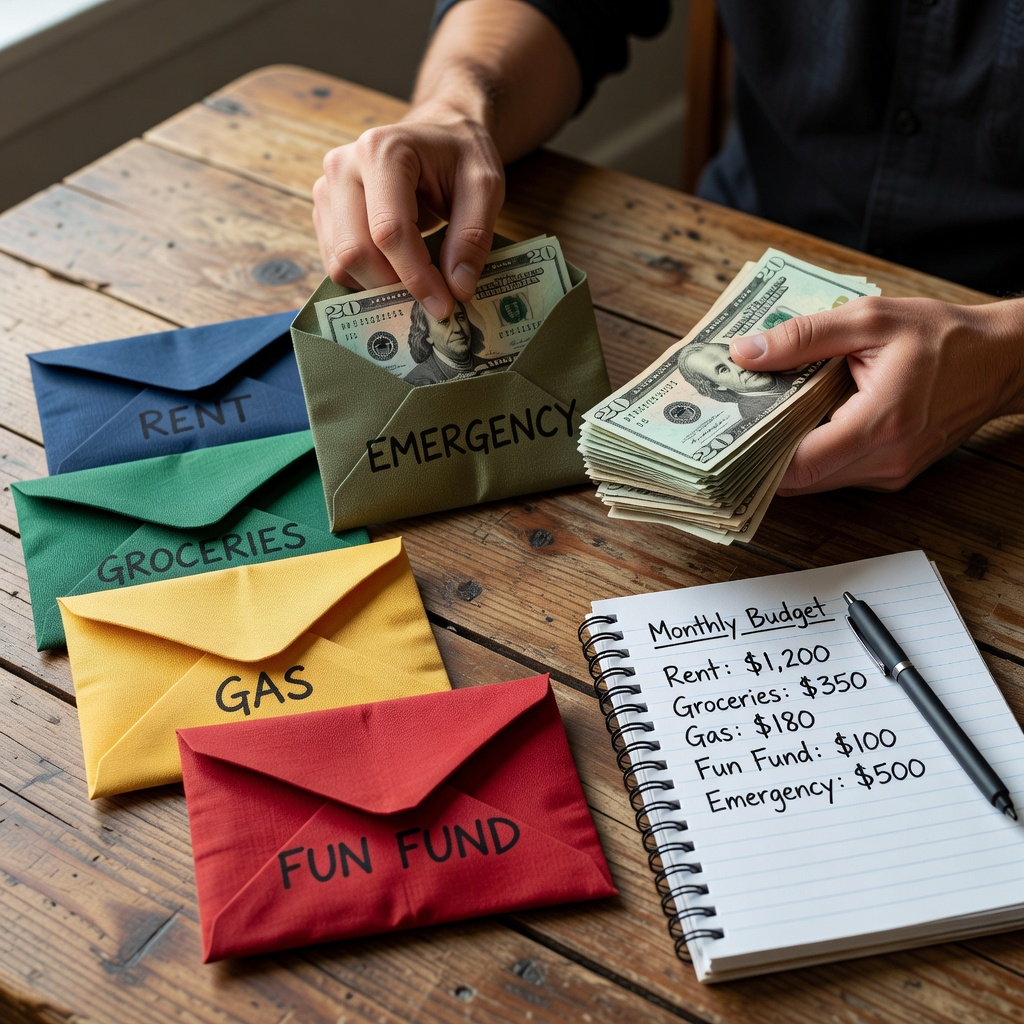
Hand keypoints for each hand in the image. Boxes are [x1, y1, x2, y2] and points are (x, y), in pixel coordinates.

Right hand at [312, 104, 504, 320]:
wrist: (436, 134)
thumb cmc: (460, 155)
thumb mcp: (485, 186)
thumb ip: (474, 236)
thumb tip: (458, 288)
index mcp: (381, 151)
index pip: (389, 231)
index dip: (416, 277)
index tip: (444, 305)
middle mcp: (343, 166)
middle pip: (355, 252)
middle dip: (394, 287)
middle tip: (432, 301)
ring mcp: (328, 190)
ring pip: (340, 263)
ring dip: (380, 288)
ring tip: (418, 285)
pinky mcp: (325, 212)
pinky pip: (336, 264)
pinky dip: (367, 281)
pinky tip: (397, 274)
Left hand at [729, 295, 1023, 493]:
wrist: (1000, 360)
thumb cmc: (941, 336)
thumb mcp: (869, 319)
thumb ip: (803, 336)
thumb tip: (746, 352)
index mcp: (880, 423)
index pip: (800, 465)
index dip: (755, 460)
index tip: (720, 444)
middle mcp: (885, 460)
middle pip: (801, 481)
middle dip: (760, 460)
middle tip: (723, 434)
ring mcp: (890, 473)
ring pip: (816, 482)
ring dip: (784, 459)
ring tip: (752, 426)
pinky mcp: (891, 474)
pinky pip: (836, 475)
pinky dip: (811, 457)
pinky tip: (793, 427)